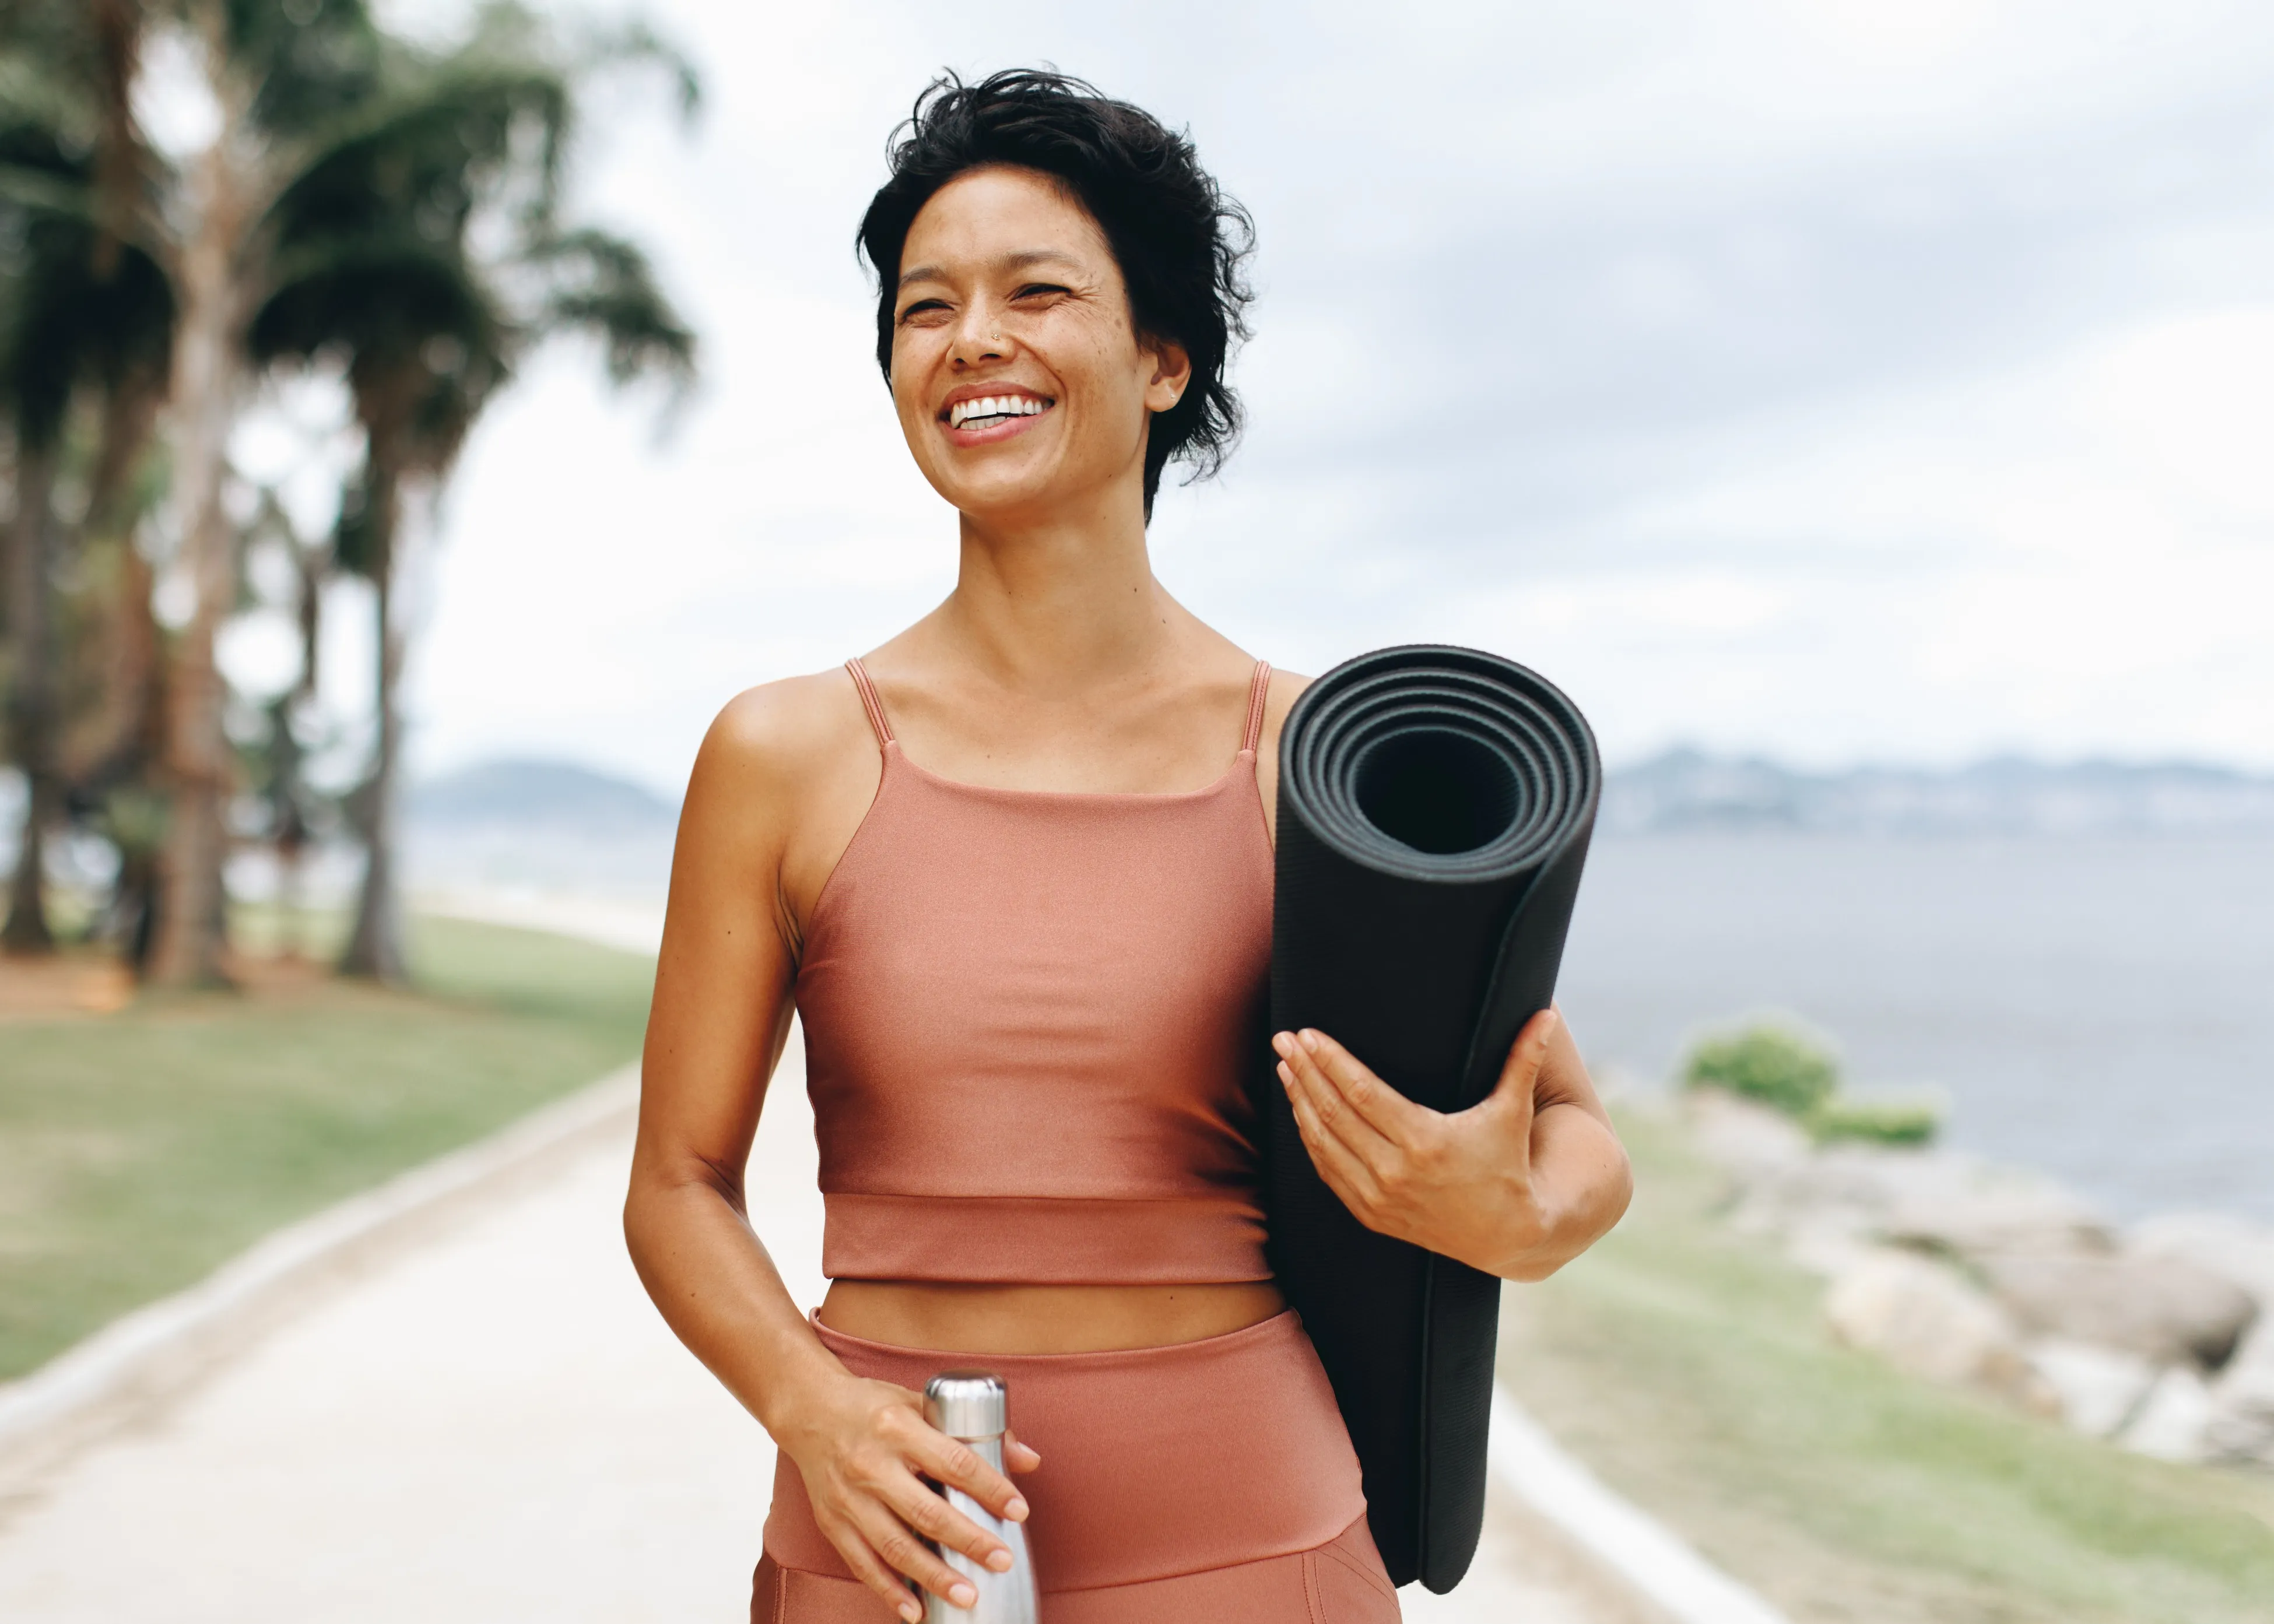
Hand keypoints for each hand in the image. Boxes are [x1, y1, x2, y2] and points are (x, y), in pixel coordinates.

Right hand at [776, 1369, 1042, 1620]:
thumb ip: (973, 1430)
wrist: (808, 1410)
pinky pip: (863, 1563)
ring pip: (895, 1546)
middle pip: (926, 1511)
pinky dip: (890, 1591)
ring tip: (968, 1596)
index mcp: (898, 1427)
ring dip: (934, 1576)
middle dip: (968, 1541)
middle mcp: (870, 1464)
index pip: (953, 1462)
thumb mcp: (920, 1402)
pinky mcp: (832, 1522)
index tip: (1018, 1510)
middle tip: (1001, 1561)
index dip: (989, 1488)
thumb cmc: (872, 1406)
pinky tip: (917, 1610)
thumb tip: (1027, 1459)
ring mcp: (848, 1497)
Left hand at [1273, 1007, 1628, 1280]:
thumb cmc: (1508, 1164)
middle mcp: (1394, 1172)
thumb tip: (1547, 1013)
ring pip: (1323, 1142)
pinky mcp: (1370, 1214)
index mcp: (1425, 1141)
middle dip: (1305, 1072)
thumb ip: (1523, 1060)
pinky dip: (1310, 1139)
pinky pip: (1327, 1171)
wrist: (1505, 1235)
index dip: (1330, 1060)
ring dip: (1299, 1102)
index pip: (1361, 1092)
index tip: (1307, 1034)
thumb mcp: (1513, 1113)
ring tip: (1285, 1067)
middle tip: (1283, 1038)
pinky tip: (1301, 1111)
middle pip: (1333, 1112)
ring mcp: (1378, 1197)